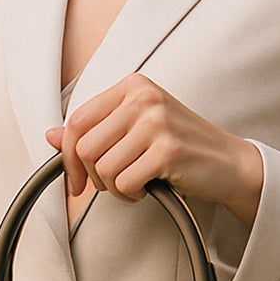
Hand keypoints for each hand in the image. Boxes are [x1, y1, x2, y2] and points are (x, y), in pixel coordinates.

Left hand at [45, 74, 262, 227]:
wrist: (230, 163)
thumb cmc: (182, 146)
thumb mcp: (136, 129)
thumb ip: (96, 129)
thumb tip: (49, 135)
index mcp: (133, 86)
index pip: (78, 120)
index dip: (68, 156)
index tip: (76, 179)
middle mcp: (144, 98)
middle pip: (85, 147)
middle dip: (94, 176)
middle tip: (116, 182)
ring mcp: (157, 122)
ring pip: (102, 168)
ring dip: (115, 187)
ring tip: (136, 183)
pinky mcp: (168, 149)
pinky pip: (124, 182)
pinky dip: (131, 194)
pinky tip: (148, 188)